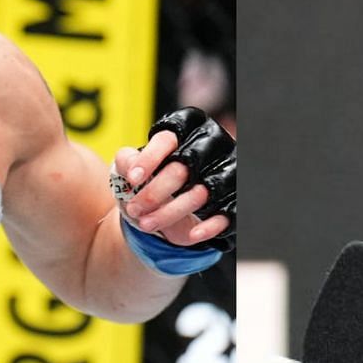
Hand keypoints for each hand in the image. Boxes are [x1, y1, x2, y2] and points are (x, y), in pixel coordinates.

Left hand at [113, 106, 234, 247]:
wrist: (173, 199)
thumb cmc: (153, 174)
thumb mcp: (135, 164)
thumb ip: (127, 161)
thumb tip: (130, 168)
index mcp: (187, 128)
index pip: (167, 140)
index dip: (148, 159)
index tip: (132, 180)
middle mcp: (211, 144)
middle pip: (181, 168)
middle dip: (153, 193)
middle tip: (133, 210)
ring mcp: (226, 169)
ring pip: (201, 193)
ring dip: (171, 212)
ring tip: (146, 225)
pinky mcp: (235, 196)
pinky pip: (227, 213)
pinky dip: (210, 225)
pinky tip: (192, 235)